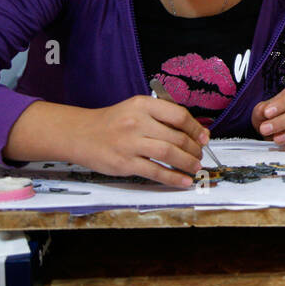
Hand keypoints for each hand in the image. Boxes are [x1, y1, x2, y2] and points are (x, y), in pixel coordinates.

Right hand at [64, 96, 206, 187]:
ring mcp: (130, 143)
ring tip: (195, 166)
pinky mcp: (124, 163)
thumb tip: (193, 132)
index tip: (204, 137)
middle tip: (200, 154)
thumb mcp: (136, 109)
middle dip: (194, 148)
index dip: (196, 128)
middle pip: (176, 136)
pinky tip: (184, 181)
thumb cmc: (113, 122)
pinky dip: (173, 177)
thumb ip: (161, 116)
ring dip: (187, 162)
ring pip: (168, 153)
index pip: (178, 115)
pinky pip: (154, 171)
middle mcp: (137, 122)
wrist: (80, 134)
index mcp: (143, 105)